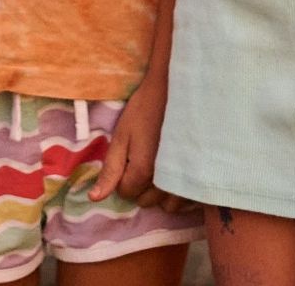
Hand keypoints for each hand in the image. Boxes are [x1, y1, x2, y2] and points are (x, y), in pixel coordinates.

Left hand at [90, 72, 180, 208]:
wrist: (176, 89)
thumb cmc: (145, 109)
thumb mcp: (122, 135)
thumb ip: (110, 169)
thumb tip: (94, 198)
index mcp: (143, 172)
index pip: (125, 193)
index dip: (124, 175)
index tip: (130, 156)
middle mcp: (165, 182)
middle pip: (146, 201)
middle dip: (141, 185)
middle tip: (145, 158)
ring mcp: (185, 181)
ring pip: (168, 205)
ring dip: (161, 192)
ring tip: (161, 168)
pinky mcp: (200, 176)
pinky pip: (188, 200)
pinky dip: (181, 193)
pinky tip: (178, 175)